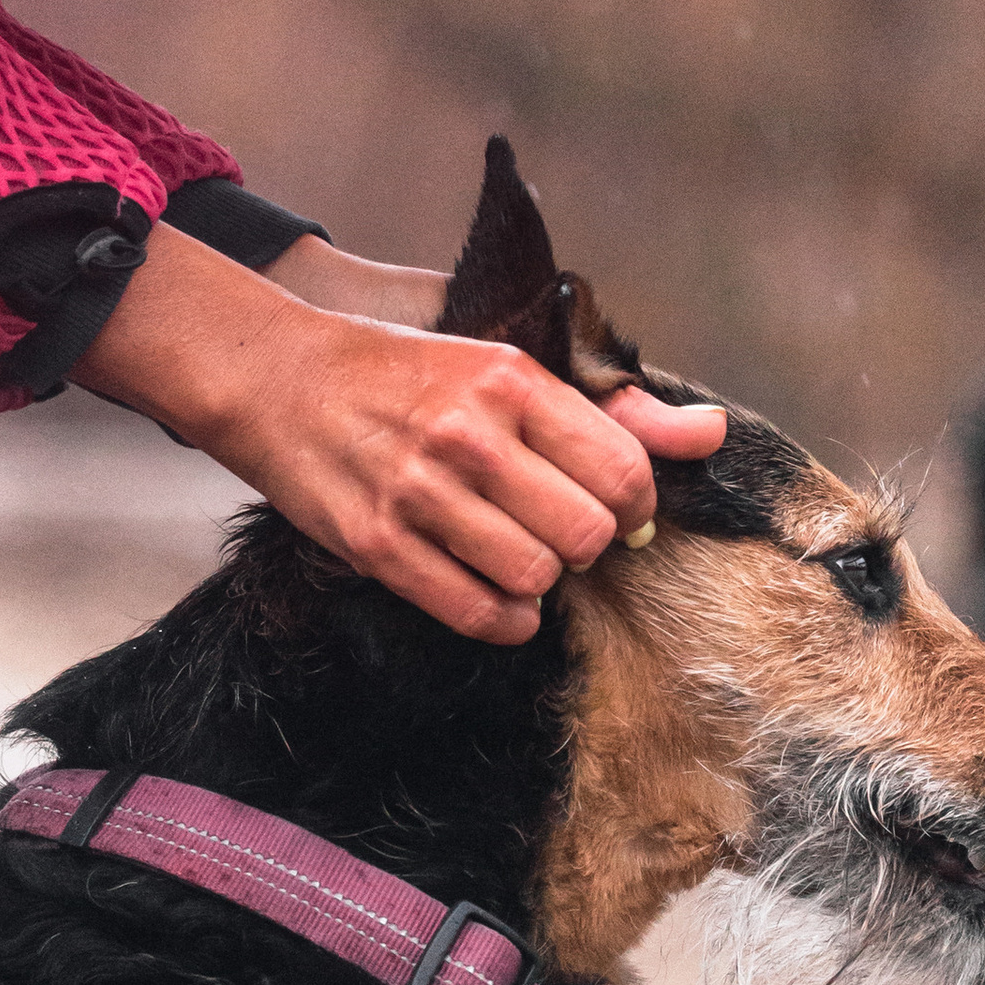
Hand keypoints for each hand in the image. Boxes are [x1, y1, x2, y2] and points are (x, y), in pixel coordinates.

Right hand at [76, 226, 726, 643]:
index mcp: (509, 382)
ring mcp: (419, 493)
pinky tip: (501, 598)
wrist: (277, 379)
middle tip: (565, 534)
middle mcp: (467, 435)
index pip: (622, 468)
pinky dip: (505, 619)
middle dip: (588, 545)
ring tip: (523, 560)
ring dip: (542, 582)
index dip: (636, 505)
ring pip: (535, 577)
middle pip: (585, 532)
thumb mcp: (505, 364)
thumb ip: (612, 405)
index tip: (619, 510)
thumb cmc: (401, 374)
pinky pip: (474, 611)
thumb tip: (708, 433)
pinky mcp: (378, 544)